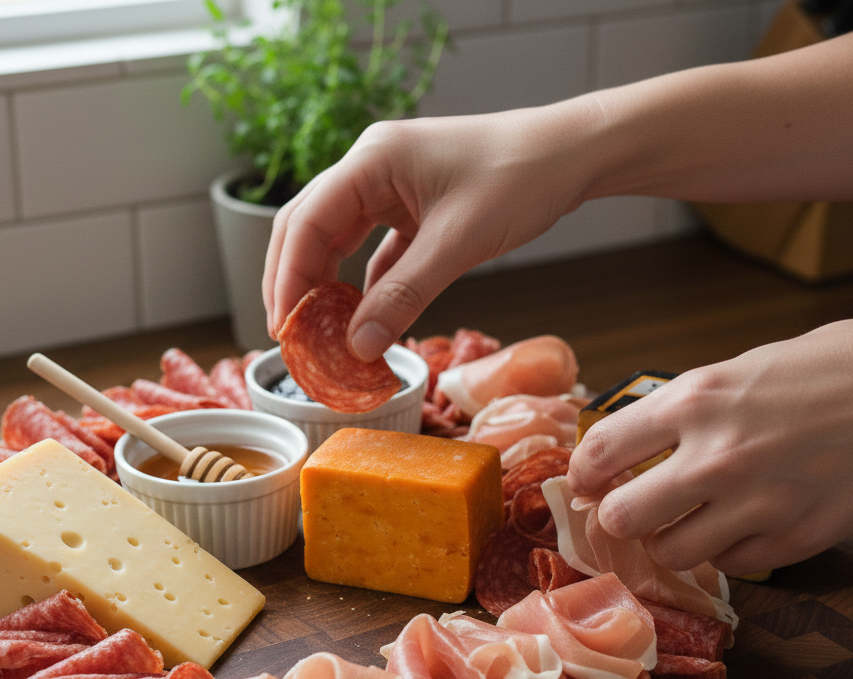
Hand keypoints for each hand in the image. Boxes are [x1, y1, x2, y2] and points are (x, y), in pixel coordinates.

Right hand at [262, 104, 602, 357]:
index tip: (283, 327)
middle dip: (293, 282)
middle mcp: (370, 168)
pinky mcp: (411, 208)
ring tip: (317, 332)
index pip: (305, 222)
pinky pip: (373, 251)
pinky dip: (364, 285)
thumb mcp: (456, 244)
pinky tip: (361, 318)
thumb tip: (358, 347)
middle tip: (287, 335)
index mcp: (371, 160)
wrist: (569, 157)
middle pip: (308, 228)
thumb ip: (403, 296)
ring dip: (325, 286)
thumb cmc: (518, 180)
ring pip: (336, 240)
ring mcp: (389, 187)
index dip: (287, 278)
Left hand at [566, 319, 852, 576]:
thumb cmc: (830, 368)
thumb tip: (637, 444)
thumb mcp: (741, 370)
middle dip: (618, 515)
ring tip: (687, 520)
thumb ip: (685, 410)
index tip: (584, 483)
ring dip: (668, 539)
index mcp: (696, 401)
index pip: (600, 452)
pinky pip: (728, 564)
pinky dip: (725, 550)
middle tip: (631, 508)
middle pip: (621, 516)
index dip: (581, 474)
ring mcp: (756, 504)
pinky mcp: (793, 540)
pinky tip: (742, 524)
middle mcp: (716, 457)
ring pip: (669, 552)